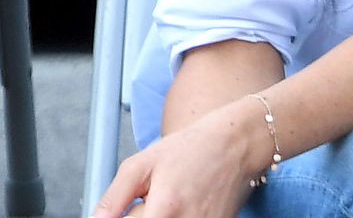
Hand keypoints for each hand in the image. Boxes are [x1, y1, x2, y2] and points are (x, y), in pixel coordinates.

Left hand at [90, 99, 266, 217]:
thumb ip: (113, 198)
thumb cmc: (192, 148)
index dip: (127, 216)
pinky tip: (182, 205)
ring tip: (165, 202)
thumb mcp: (143, 163)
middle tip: (148, 201)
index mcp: (164, 209)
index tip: (131, 207)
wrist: (239, 143)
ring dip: (157, 217)